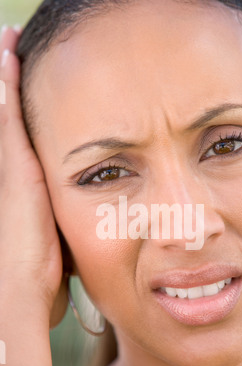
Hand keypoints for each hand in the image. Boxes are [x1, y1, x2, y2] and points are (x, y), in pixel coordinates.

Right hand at [0, 26, 67, 326]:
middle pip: (7, 115)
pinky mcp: (14, 168)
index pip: (18, 132)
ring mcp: (9, 166)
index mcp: (23, 182)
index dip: (15, 103)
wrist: (21, 287)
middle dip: (6, 81)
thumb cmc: (38, 270)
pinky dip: (6, 89)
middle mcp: (11, 168)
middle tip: (8, 45)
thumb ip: (56, 220)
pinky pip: (8, 118)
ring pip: (4, 109)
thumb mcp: (52, 235)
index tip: (17, 75)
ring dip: (4, 76)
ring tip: (7, 41)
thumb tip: (73, 226)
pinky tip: (6, 58)